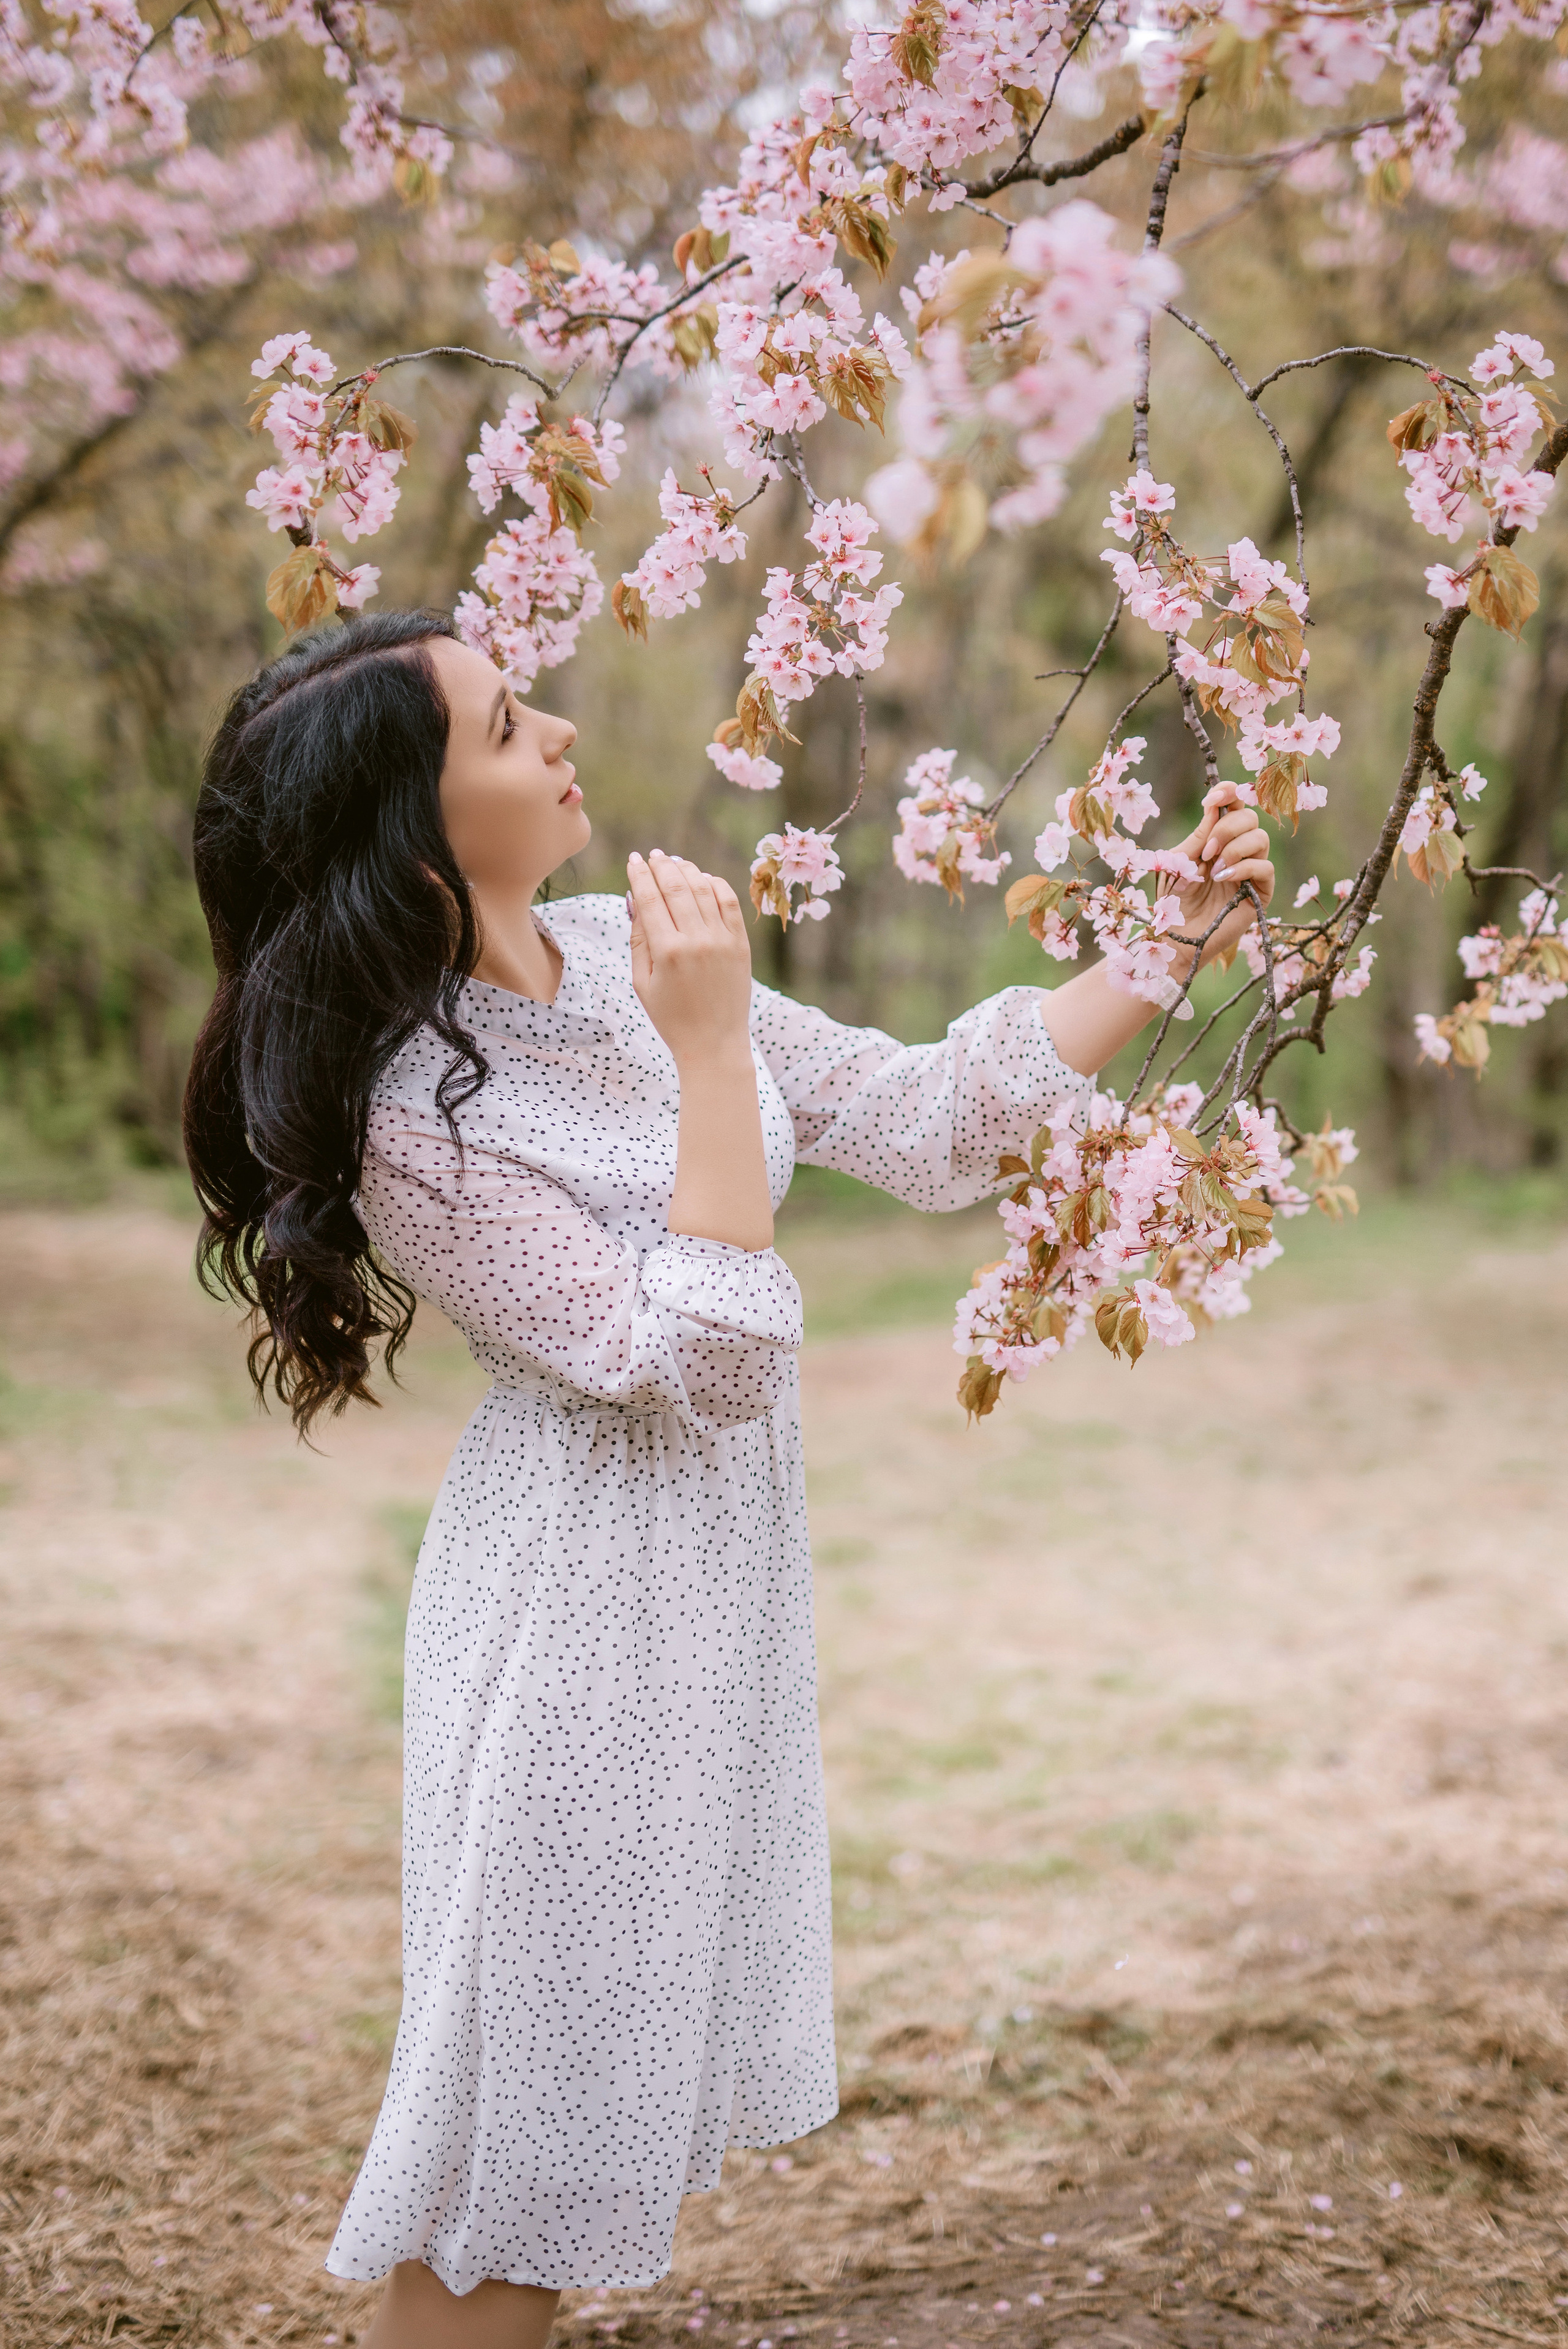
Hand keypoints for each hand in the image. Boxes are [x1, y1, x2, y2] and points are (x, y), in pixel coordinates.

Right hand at [627, 850, 753, 1069]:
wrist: (714, 1043)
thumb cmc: (671, 1017)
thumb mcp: (643, 982)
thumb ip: (639, 939)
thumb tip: (634, 899)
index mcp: (667, 952)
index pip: (650, 899)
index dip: (640, 875)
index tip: (633, 860)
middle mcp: (697, 940)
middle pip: (677, 887)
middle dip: (662, 866)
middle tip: (653, 855)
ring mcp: (723, 940)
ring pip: (703, 889)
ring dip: (687, 870)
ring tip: (674, 861)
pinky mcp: (741, 944)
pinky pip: (729, 902)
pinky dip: (715, 885)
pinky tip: (703, 879)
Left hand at [1163, 783, 1275, 973]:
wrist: (1175, 937)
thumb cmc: (1173, 902)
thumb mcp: (1179, 862)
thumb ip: (1199, 836)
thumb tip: (1215, 807)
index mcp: (1217, 839)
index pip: (1233, 805)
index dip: (1228, 793)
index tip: (1213, 798)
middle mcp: (1237, 851)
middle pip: (1250, 817)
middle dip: (1226, 828)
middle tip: (1206, 852)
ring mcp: (1250, 871)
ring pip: (1260, 837)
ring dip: (1234, 847)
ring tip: (1213, 870)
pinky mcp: (1260, 893)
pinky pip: (1264, 867)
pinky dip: (1244, 867)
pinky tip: (1223, 878)